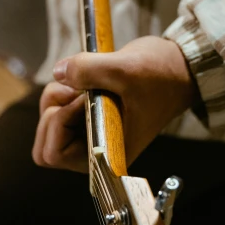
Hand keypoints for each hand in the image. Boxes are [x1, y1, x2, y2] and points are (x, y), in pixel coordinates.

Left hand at [32, 37, 197, 171]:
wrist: (180, 69)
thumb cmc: (161, 77)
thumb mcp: (125, 69)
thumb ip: (87, 70)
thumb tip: (57, 72)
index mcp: (107, 156)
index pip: (55, 154)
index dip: (60, 122)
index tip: (84, 98)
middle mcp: (95, 152)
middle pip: (44, 146)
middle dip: (53, 112)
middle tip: (79, 91)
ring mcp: (89, 136)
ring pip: (48, 125)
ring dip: (57, 97)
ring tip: (86, 82)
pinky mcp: (87, 119)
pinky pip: (56, 111)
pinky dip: (62, 91)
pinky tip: (86, 80)